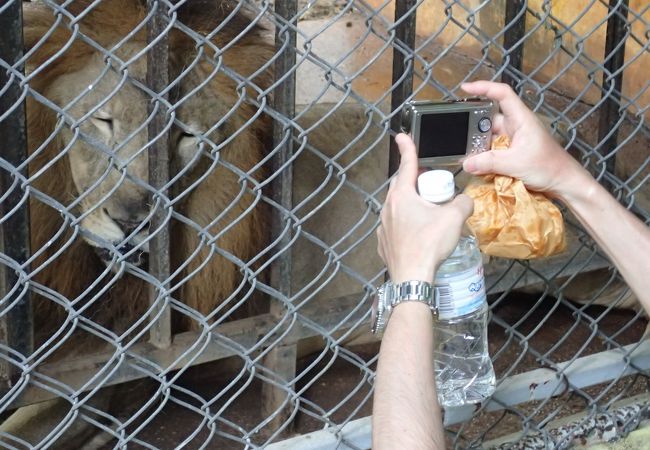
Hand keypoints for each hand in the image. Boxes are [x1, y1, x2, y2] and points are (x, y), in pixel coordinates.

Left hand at [377, 134, 473, 283]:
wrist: (412, 277)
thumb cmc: (430, 244)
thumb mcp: (454, 218)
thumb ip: (464, 202)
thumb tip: (466, 200)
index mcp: (402, 196)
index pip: (406, 165)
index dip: (407, 148)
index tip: (401, 136)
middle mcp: (388, 208)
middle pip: (400, 186)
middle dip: (413, 180)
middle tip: (428, 183)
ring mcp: (383, 226)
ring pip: (396, 207)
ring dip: (409, 204)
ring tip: (426, 211)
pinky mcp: (384, 243)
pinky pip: (394, 226)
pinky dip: (405, 224)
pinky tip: (417, 233)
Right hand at [461, 81, 590, 199]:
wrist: (564, 183)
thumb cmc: (548, 167)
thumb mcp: (516, 164)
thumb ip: (489, 163)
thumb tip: (466, 164)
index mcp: (521, 119)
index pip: (502, 94)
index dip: (484, 87)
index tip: (465, 88)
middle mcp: (516, 126)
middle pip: (489, 119)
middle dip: (473, 126)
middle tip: (457, 135)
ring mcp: (513, 140)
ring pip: (489, 137)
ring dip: (478, 145)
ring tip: (463, 153)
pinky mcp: (512, 153)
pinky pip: (493, 151)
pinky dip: (483, 156)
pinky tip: (475, 165)